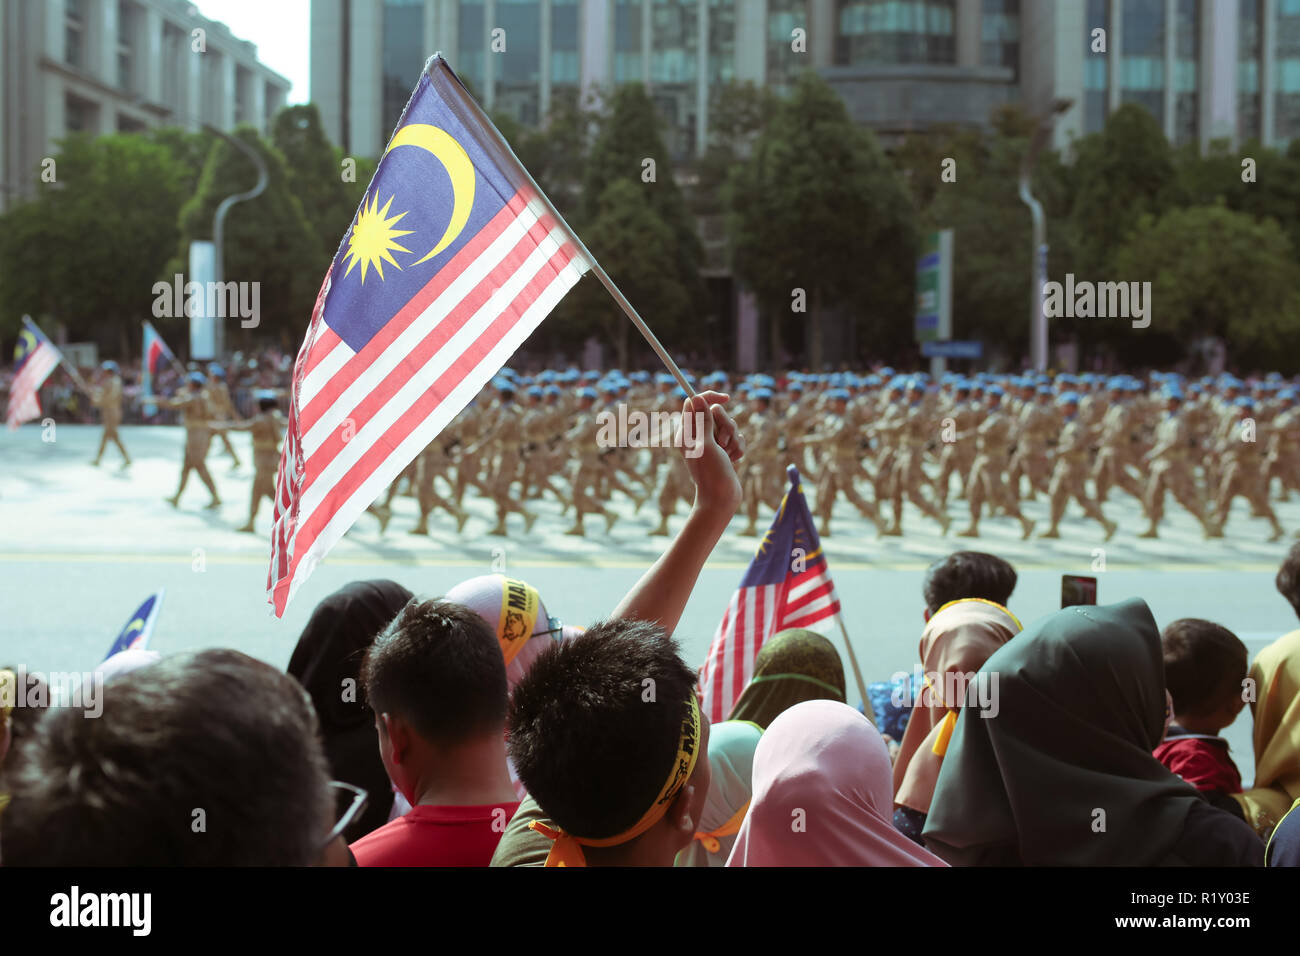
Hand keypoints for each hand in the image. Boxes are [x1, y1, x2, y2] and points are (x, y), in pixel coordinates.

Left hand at [678, 390, 742, 518]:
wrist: (721, 499)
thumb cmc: (710, 473)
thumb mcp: (705, 445)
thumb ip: (702, 421)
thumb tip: (696, 398)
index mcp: (687, 432)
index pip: (695, 402)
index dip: (710, 397)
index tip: (725, 398)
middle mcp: (698, 435)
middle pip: (717, 412)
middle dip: (725, 426)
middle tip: (721, 443)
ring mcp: (713, 443)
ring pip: (730, 425)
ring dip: (733, 440)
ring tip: (727, 456)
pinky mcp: (725, 450)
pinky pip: (738, 438)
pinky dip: (738, 449)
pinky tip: (733, 461)